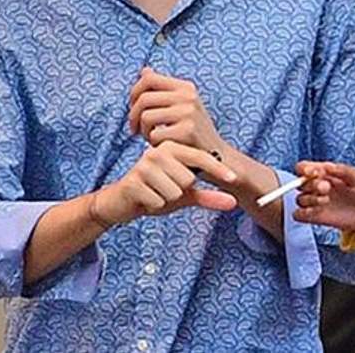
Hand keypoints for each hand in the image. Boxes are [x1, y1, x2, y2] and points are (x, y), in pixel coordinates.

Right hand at [91, 141, 237, 226]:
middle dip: (180, 192)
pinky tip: (145, 199)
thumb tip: (234, 202)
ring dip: (166, 199)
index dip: (218, 169)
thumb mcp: (184, 196)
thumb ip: (208, 197)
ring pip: (175, 192)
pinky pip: (159, 201)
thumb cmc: (155, 194)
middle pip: (188, 180)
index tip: (233, 178)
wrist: (120, 202)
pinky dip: (155, 205)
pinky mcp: (133, 182)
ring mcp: (144, 166)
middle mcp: (158, 153)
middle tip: (165, 189)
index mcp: (172, 149)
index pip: (201, 158)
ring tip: (155, 193)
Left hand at [129, 67, 222, 150]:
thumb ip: (163, 89)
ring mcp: (189, 112)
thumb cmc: (192, 131)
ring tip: (151, 137)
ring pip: (146, 117)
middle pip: (144, 99)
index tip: (134, 108)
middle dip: (133, 116)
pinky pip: (155, 135)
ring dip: (143, 131)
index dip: (134, 92)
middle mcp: (188, 96)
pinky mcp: (187, 131)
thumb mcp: (182, 105)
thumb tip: (144, 70)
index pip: (148, 78)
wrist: (215, 155)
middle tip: (135, 129)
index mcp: (186, 87)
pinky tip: (162, 146)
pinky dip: (153, 143)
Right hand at [293, 161, 354, 231]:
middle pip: (300, 183)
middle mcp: (318, 187)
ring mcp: (317, 203)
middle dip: (311, 184)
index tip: (313, 173)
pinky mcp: (318, 217)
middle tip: (326, 188)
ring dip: (309, 199)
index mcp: (326, 173)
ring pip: (299, 199)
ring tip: (326, 200)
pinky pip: (300, 215)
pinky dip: (302, 213)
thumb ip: (342, 171)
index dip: (304, 169)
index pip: (304, 167)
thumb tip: (327, 166)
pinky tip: (316, 211)